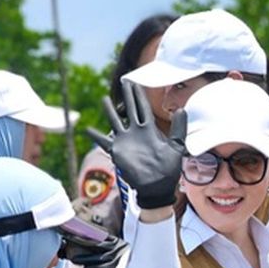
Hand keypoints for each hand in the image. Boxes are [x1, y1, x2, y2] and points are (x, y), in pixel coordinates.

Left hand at [62, 233, 127, 267]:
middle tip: (71, 257)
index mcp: (111, 245)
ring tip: (87, 266)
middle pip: (87, 258)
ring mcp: (111, 266)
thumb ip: (104, 238)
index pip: (89, 242)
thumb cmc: (125, 251)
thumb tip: (88, 229)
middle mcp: (111, 255)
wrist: (141, 262)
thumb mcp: (116, 242)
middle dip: (77, 258)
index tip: (65, 235)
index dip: (76, 239)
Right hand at [87, 81, 185, 209]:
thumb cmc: (169, 169)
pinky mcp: (118, 151)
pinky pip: (104, 141)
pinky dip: (96, 136)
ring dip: (110, 110)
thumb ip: (178, 129)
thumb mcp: (176, 147)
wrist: (157, 186)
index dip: (139, 95)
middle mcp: (137, 133)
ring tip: (105, 99)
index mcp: (150, 130)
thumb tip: (182, 109)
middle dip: (128, 96)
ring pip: (116, 121)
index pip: (143, 108)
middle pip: (130, 109)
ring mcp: (126, 141)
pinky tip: (87, 129)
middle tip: (125, 81)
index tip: (135, 83)